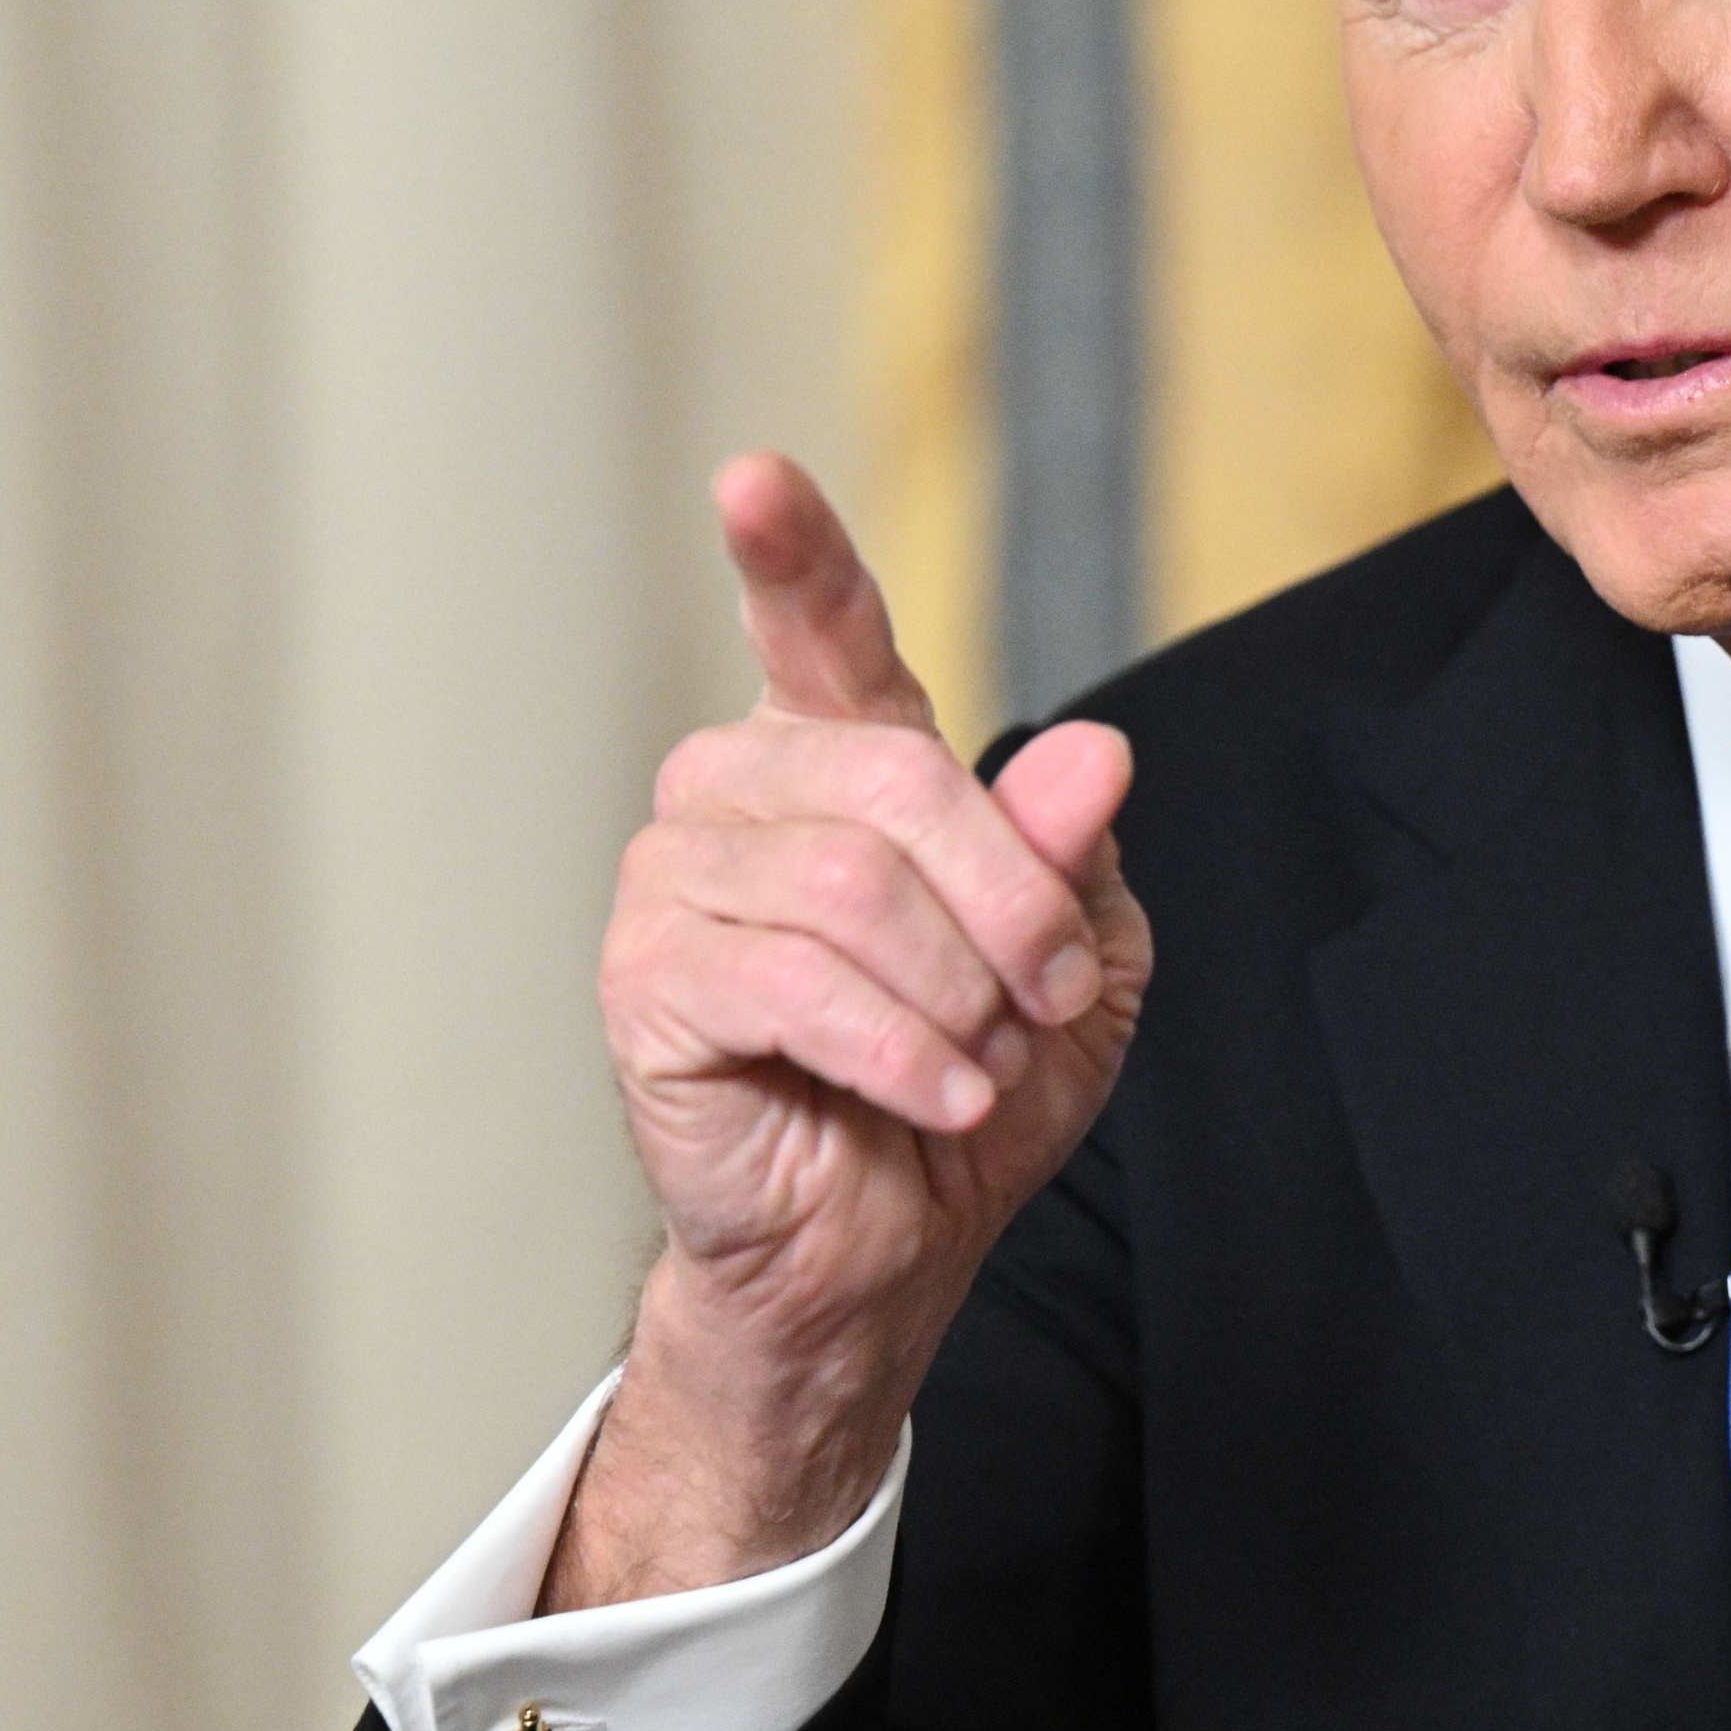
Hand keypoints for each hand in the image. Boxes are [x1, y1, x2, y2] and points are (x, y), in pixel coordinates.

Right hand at [552, 455, 1152, 1606]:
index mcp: (837, 763)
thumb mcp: (1073, 967)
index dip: (793, 555)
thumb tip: (1086, 756)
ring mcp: (672, 886)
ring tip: (976, 1065)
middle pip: (897, 781)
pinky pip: (791, 982)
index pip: (817, 633)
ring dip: (957, 994)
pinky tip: (935, 1098)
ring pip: (850, 887)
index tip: (751, 481)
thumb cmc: (968, 1086)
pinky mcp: (645, 989)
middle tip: (1049, 999)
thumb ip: (1072, 856)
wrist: (886, 1249)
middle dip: (1010, 903)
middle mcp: (736, 796)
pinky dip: (900, 1049)